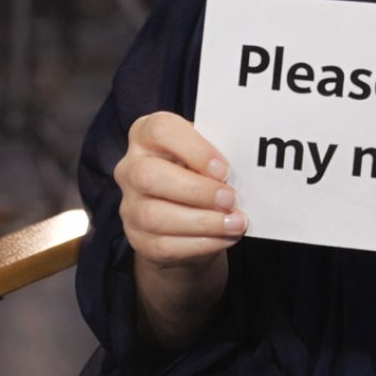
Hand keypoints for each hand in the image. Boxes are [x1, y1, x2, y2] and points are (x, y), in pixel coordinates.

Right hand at [115, 111, 246, 269]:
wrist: (182, 214)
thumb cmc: (197, 171)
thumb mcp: (203, 153)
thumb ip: (215, 152)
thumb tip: (246, 164)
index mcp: (146, 135)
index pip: (160, 129)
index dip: (194, 148)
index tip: (223, 168)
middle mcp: (130, 169)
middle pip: (149, 176)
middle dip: (197, 190)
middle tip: (231, 199)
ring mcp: (129, 206)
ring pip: (155, 216)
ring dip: (203, 221)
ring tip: (236, 221)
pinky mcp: (138, 239)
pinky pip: (165, 245)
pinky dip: (201, 243)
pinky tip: (225, 237)